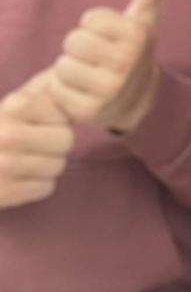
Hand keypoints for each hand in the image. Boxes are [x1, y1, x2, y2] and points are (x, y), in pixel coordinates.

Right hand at [0, 69, 73, 208]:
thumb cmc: (4, 129)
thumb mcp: (20, 105)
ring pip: (58, 166)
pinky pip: (46, 188)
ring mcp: (4, 165)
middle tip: (40, 146)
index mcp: (16, 105)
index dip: (58, 123)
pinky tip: (23, 178)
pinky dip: (40, 185)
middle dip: (58, 145)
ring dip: (50, 166)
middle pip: (66, 141)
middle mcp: (8, 134)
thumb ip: (50, 99)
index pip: (65, 116)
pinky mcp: (4, 192)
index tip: (41, 126)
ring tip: (30, 161)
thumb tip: (82, 107)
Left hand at [50, 0, 176, 133]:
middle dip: (78, 47)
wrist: (136, 100)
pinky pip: (56, 90)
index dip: (93, 25)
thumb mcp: (144, 19)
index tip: (107, 36)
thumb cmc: (134, 49)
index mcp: (137, 36)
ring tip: (87, 73)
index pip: (89, 19)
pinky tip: (79, 91)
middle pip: (73, 41)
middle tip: (94, 56)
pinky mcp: (89, 112)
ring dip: (69, 69)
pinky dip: (62, 90)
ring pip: (62, 66)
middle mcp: (125, 63)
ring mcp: (108, 89)